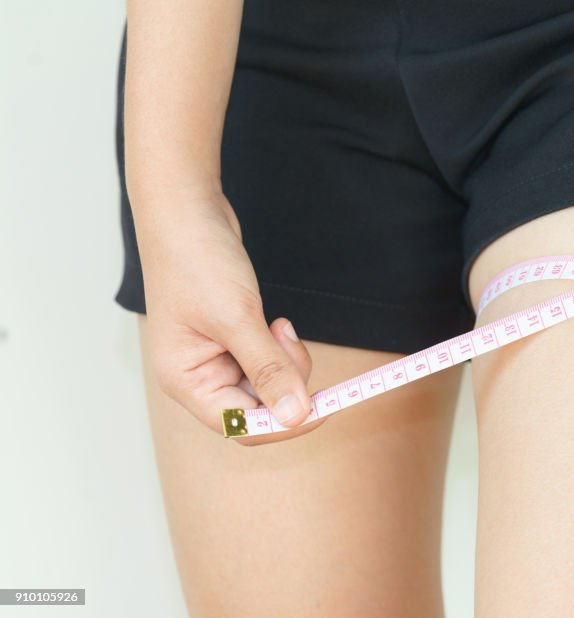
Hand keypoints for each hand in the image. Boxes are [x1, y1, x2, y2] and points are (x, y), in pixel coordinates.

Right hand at [133, 185, 321, 444]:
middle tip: (289, 340)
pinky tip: (275, 321)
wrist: (187, 211)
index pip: (240, 426)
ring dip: (286, 360)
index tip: (323, 406)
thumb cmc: (197, 261)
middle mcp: (198, 377)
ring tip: (278, 323)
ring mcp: (215, 359)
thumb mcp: (237, 318)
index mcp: (186, 381)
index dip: (284, 423)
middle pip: (258, 408)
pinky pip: (268, 361)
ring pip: (269, 384)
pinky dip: (280, 347)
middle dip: (286, 381)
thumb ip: (269, 369)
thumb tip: (296, 416)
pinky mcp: (233, 340)